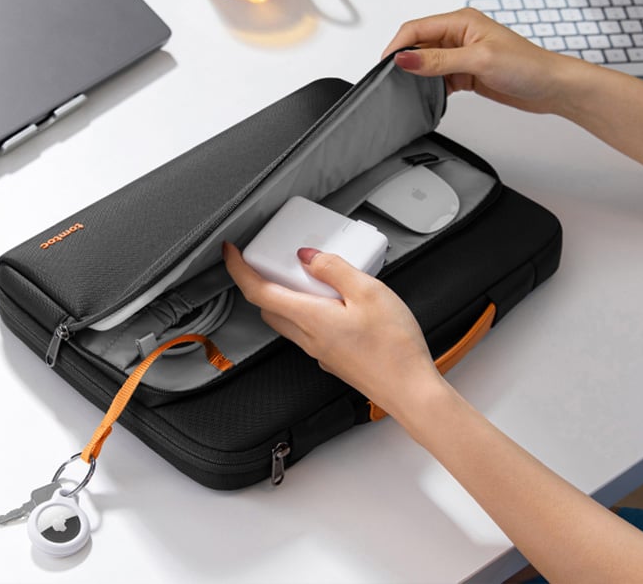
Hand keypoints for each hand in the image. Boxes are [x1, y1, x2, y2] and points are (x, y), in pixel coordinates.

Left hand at [222, 242, 441, 413]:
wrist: (410, 391)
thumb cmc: (394, 348)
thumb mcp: (369, 292)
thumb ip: (334, 269)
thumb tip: (308, 256)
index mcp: (310, 317)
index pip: (257, 291)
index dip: (238, 269)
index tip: (231, 252)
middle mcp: (308, 337)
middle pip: (269, 307)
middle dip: (263, 282)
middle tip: (274, 260)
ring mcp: (319, 351)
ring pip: (288, 320)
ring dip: (288, 297)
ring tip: (313, 278)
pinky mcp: (333, 358)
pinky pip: (309, 331)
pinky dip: (310, 313)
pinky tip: (336, 304)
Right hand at [382, 7, 584, 113]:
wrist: (551, 88)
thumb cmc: (527, 66)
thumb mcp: (478, 60)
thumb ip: (438, 60)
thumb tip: (406, 59)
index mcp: (461, 22)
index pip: (416, 29)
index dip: (397, 46)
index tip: (385, 67)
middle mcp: (459, 36)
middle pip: (418, 45)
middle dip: (404, 63)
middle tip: (392, 82)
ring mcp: (461, 55)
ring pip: (426, 64)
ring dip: (417, 77)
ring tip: (410, 91)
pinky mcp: (465, 73)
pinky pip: (437, 79)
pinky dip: (430, 88)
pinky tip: (429, 98)